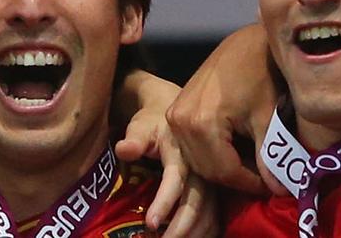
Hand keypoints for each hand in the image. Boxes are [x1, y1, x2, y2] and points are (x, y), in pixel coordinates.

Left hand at [113, 84, 216, 236]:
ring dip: (195, 233)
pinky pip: (216, 214)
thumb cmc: (153, 123)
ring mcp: (211, 180)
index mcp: (181, 153)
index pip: (175, 181)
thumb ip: (134, 139)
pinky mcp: (215, 189)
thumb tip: (124, 149)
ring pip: (210, 212)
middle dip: (182, 227)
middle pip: (197, 203)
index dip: (164, 203)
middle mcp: (201, 168)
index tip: (150, 223)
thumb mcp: (141, 125)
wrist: (175, 115)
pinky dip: (207, 231)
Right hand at [167, 24, 274, 195]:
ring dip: (225, 168)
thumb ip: (269, 158)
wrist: (244, 43)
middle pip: (208, 170)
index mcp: (200, 123)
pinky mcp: (176, 111)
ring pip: (199, 161)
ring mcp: (174, 116)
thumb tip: (278, 191)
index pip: (225, 172)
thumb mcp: (266, 117)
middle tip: (264, 177)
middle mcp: (179, 122)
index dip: (251, 184)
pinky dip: (214, 154)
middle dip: (238, 178)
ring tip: (252, 164)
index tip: (275, 187)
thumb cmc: (259, 74)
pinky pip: (193, 146)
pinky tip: (235, 151)